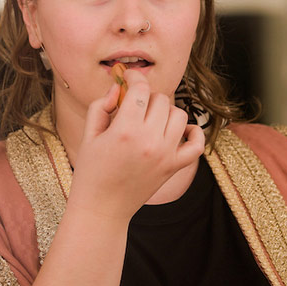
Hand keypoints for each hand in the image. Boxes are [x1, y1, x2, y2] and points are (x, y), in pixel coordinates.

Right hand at [68, 71, 205, 221]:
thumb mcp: (89, 134)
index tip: (129, 77)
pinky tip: (181, 131)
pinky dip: (194, 133)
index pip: (140, 89)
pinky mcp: (174, 167)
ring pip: (179, 115)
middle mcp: (149, 141)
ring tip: (151, 120)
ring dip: (166, 112)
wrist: (103, 208)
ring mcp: (165, 155)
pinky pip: (197, 143)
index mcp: (125, 131)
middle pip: (160, 100)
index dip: (134, 77)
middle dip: (146, 97)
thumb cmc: (91, 171)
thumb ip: (102, 105)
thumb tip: (120, 87)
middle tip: (134, 107)